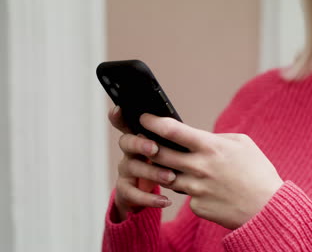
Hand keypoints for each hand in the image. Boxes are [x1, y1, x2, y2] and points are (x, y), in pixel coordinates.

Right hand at [108, 106, 175, 221]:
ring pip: (132, 167)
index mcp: (140, 136)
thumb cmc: (166, 163)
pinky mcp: (125, 190)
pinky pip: (133, 194)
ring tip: (171, 177)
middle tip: (154, 148)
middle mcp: (130, 151)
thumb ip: (175, 138)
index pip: (127, 121)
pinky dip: (149, 198)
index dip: (119, 115)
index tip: (119, 109)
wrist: (150, 194)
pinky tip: (165, 201)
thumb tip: (193, 129)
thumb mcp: (171, 148)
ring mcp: (126, 170)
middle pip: (126, 142)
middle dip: (139, 143)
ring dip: (151, 172)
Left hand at [139, 113, 283, 228]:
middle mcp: (199, 167)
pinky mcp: (197, 206)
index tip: (144, 118)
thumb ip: (215, 138)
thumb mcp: (241, 143)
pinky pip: (184, 194)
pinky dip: (188, 189)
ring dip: (165, 169)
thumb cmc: (257, 172)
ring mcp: (196, 189)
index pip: (172, 130)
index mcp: (210, 147)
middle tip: (144, 141)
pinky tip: (202, 187)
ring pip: (167, 176)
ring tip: (174, 164)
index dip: (153, 122)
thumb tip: (195, 137)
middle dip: (147, 146)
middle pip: (159, 153)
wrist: (268, 209)